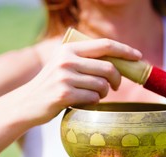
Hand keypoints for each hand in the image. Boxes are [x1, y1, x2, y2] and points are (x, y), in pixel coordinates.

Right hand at [17, 38, 141, 125]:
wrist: (27, 103)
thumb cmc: (52, 85)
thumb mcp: (65, 65)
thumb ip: (86, 60)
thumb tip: (119, 63)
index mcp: (69, 48)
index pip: (104, 45)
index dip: (125, 51)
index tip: (138, 57)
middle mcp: (67, 60)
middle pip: (109, 68)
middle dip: (118, 80)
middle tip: (116, 87)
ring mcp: (65, 77)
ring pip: (102, 85)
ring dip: (104, 93)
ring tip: (94, 95)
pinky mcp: (64, 94)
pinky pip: (93, 98)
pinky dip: (94, 102)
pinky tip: (84, 103)